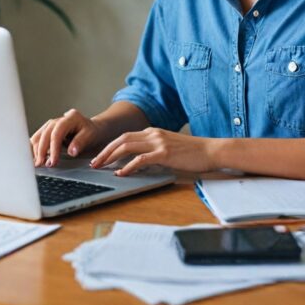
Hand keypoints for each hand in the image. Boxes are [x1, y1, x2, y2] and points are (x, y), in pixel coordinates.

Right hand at [30, 108, 106, 167]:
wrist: (94, 129)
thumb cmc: (93, 132)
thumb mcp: (91, 136)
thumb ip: (80, 142)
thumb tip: (71, 151)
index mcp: (71, 118)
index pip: (57, 133)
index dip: (53, 148)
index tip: (52, 161)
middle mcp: (59, 119)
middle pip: (45, 134)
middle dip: (41, 150)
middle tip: (41, 164)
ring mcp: (53, 124)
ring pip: (39, 135)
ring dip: (36, 150)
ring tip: (36, 163)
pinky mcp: (49, 130)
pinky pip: (38, 138)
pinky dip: (35, 148)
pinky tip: (33, 157)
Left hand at [90, 127, 216, 175]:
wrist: (210, 150)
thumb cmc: (192, 152)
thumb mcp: (169, 147)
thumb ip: (153, 151)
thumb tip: (137, 162)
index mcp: (153, 132)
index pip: (125, 137)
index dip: (110, 146)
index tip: (100, 156)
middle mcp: (153, 134)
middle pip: (121, 140)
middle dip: (105, 151)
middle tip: (93, 163)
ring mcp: (158, 142)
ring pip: (127, 146)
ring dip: (111, 157)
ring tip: (100, 167)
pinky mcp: (164, 153)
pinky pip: (141, 159)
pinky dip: (128, 166)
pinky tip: (120, 173)